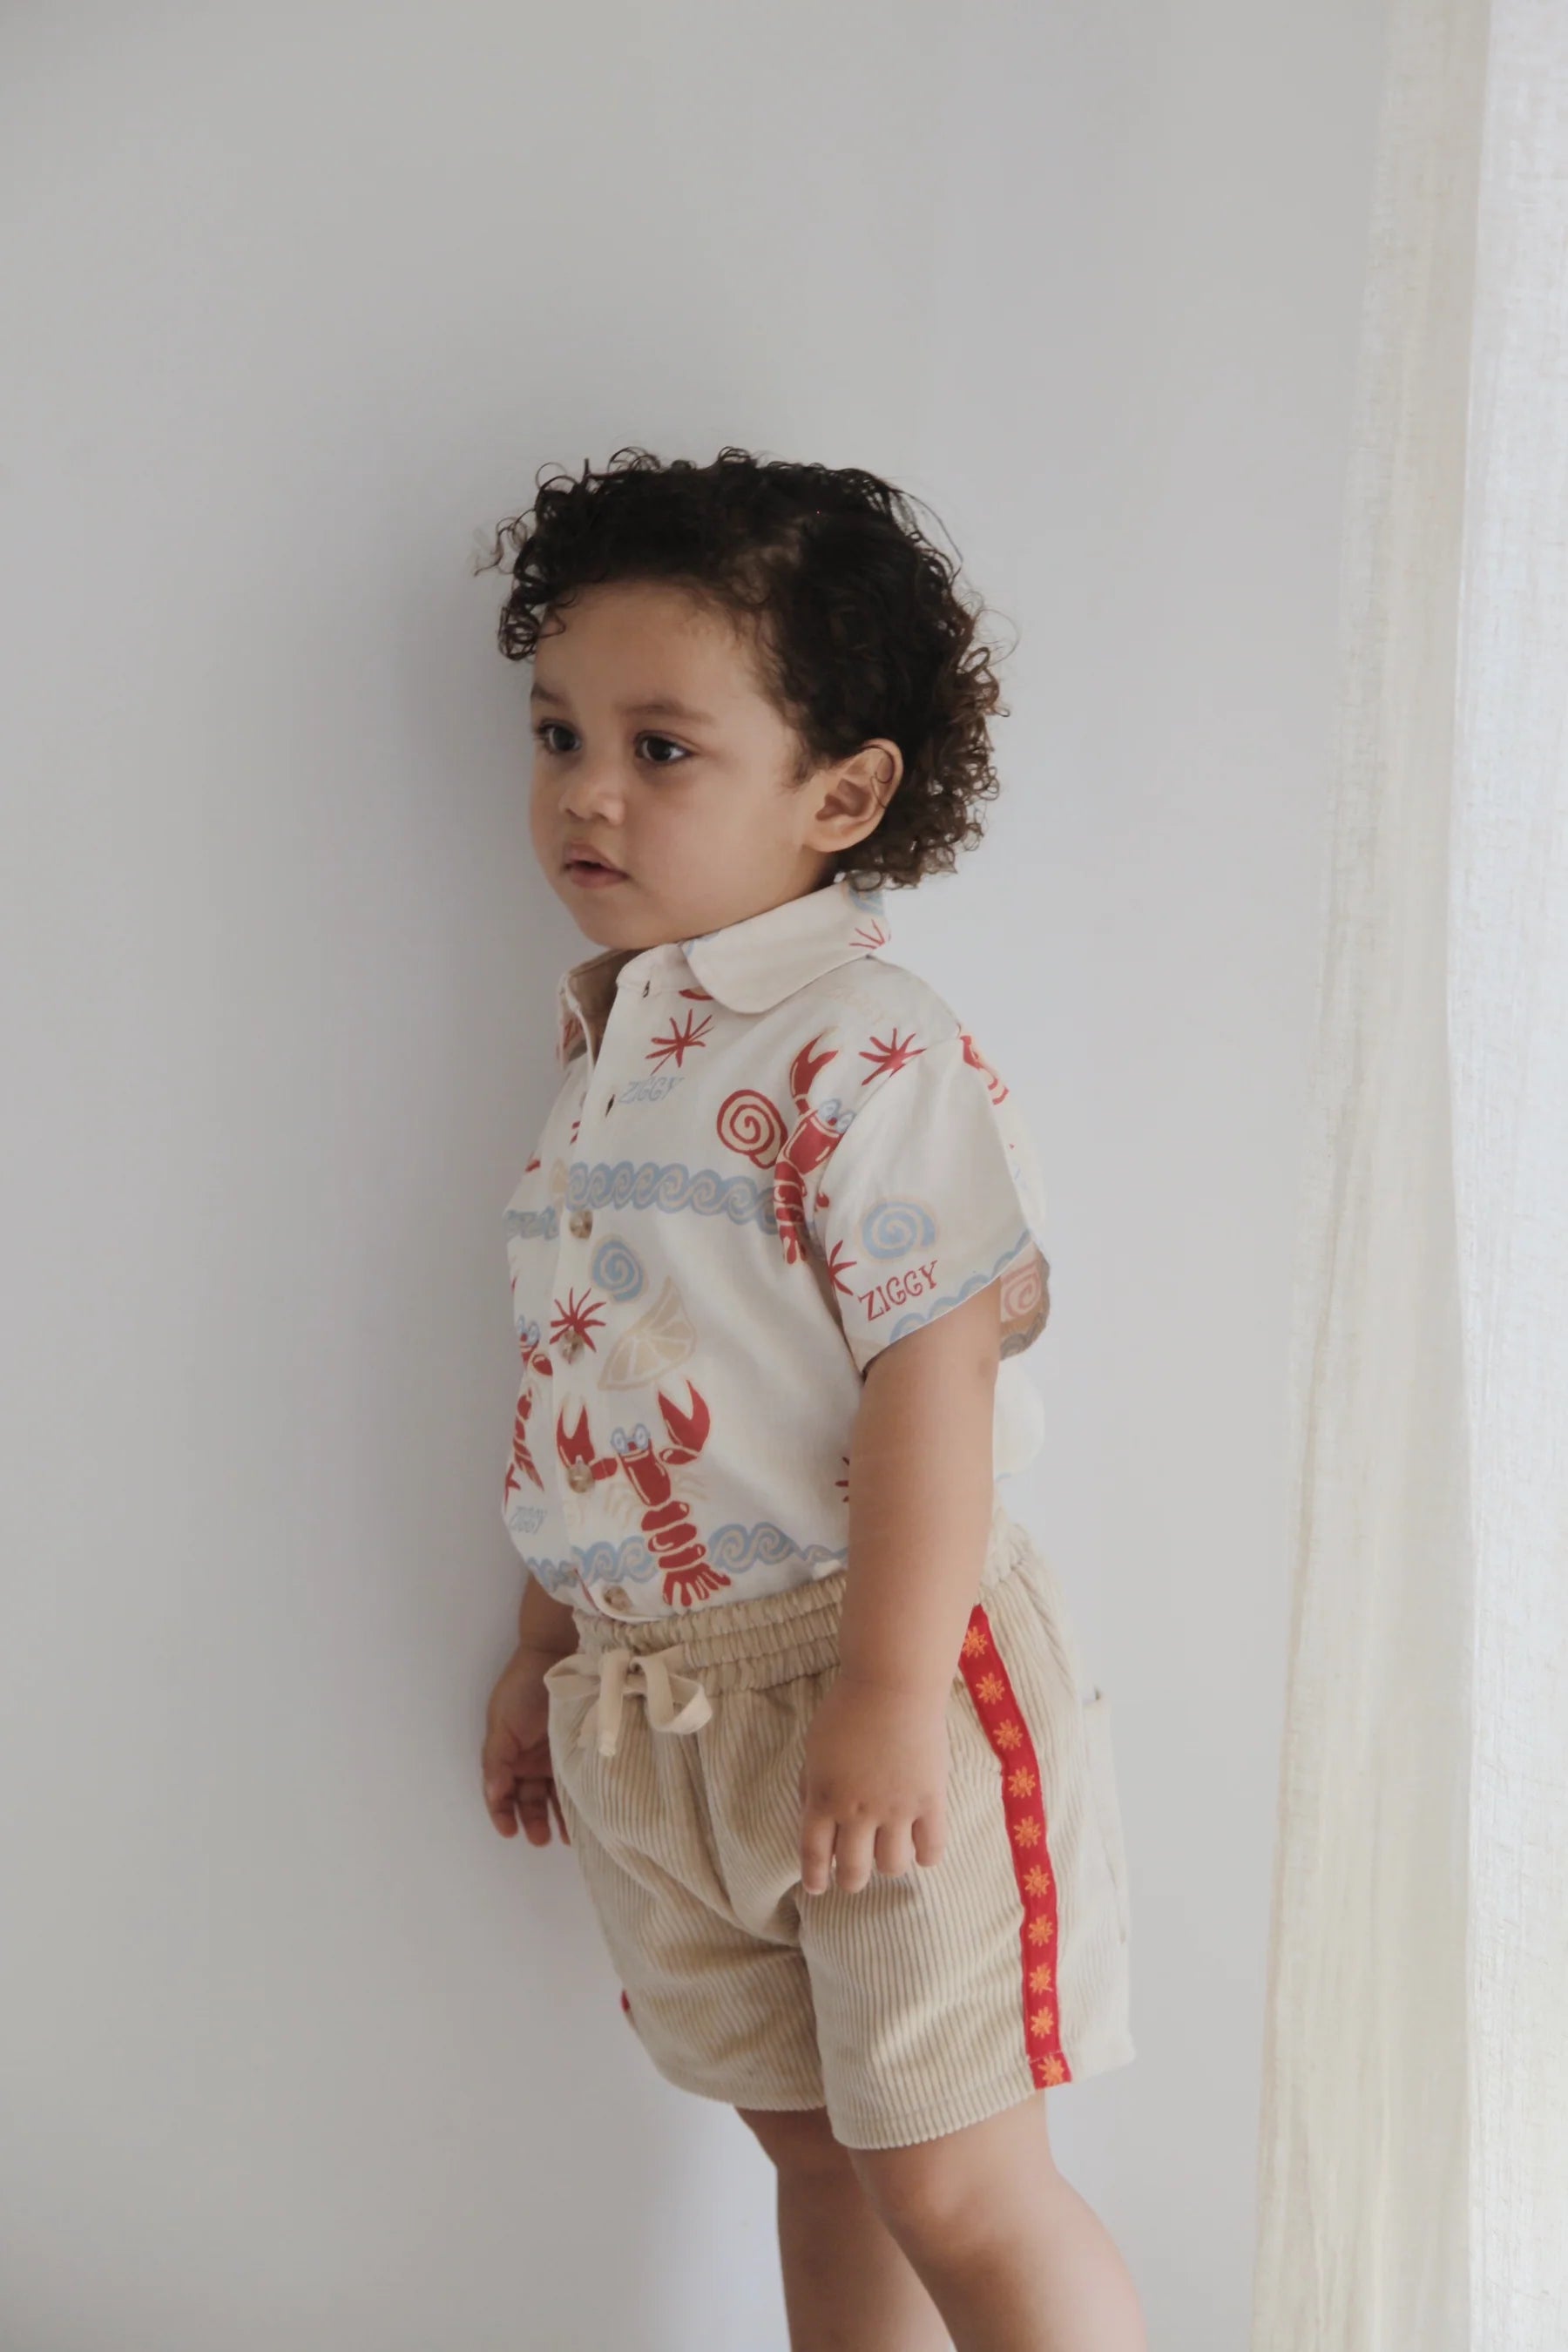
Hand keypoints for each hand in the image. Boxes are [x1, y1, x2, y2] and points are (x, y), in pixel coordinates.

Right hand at [482, 1645, 572, 1845]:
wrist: (558, 1655)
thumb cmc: (524, 1688)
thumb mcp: (502, 1722)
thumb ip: (496, 1760)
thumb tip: (494, 1795)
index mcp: (509, 1756)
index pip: (501, 1793)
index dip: (502, 1813)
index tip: (509, 1831)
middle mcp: (532, 1761)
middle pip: (529, 1799)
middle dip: (532, 1821)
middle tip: (540, 1839)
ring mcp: (557, 1757)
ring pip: (555, 1797)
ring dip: (559, 1818)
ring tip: (566, 1838)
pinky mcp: (581, 1751)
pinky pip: (579, 1783)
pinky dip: (580, 1801)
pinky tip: (586, 1816)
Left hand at [798, 1675, 948, 1894]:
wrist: (893, 1683)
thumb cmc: (847, 1708)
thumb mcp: (814, 1748)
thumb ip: (811, 1786)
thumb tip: (811, 1818)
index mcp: (823, 1798)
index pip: (814, 1855)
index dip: (815, 1878)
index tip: (818, 1888)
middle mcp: (857, 1812)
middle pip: (854, 1871)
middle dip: (851, 1880)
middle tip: (855, 1874)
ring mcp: (896, 1809)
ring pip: (892, 1866)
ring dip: (888, 1864)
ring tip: (890, 1849)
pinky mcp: (930, 1801)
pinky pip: (932, 1849)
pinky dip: (925, 1855)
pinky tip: (921, 1846)